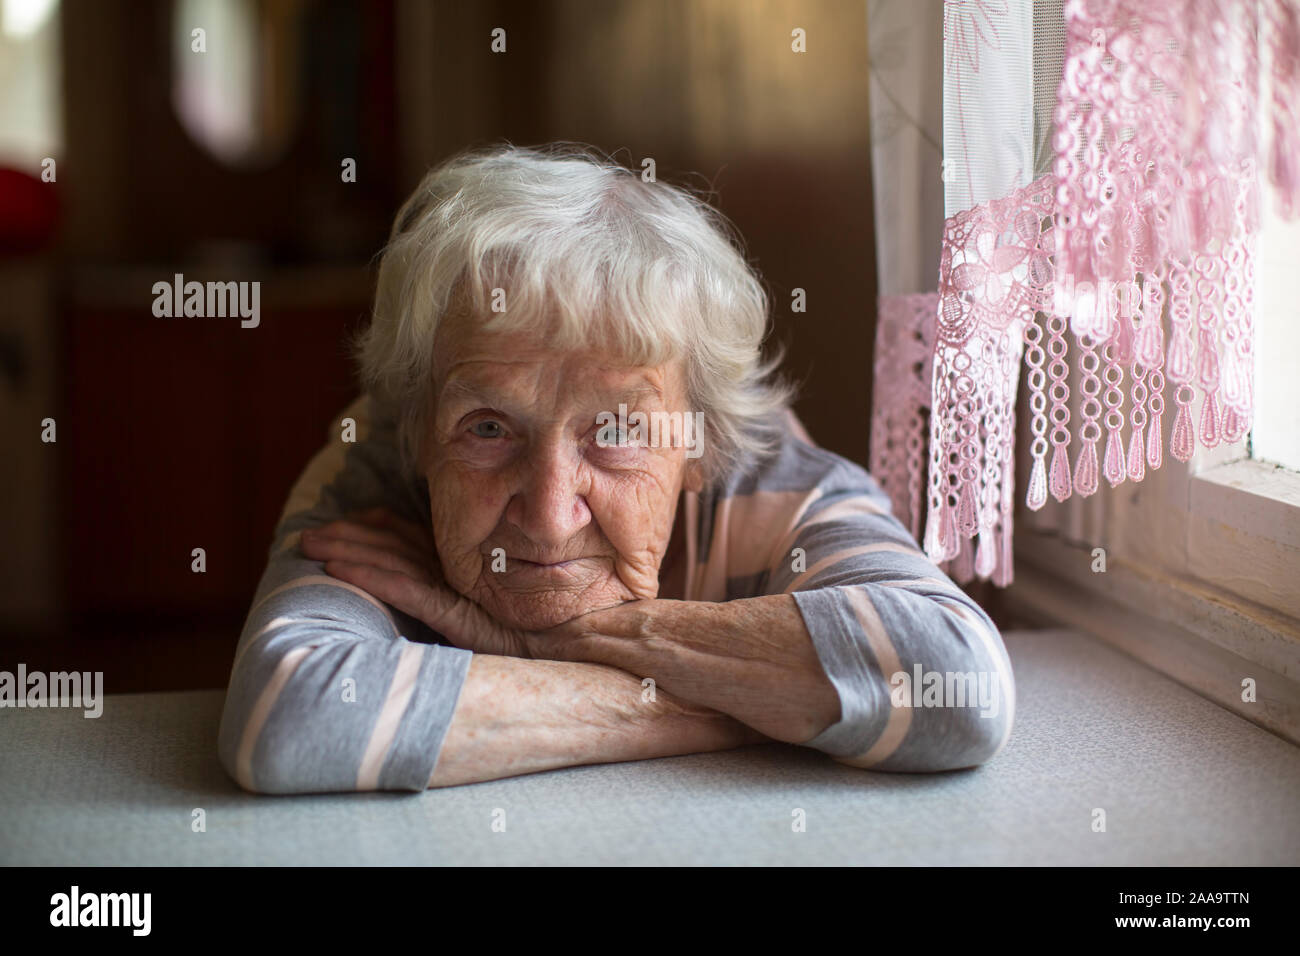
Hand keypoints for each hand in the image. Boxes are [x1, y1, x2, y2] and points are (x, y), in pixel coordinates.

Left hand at [298, 508, 534, 657]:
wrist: (577, 650)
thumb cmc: (547, 631)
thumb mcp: (500, 604)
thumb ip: (472, 584)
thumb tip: (439, 579)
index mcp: (467, 562)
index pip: (411, 534)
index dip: (374, 525)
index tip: (345, 522)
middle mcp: (460, 568)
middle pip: (393, 543)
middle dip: (347, 535)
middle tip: (308, 535)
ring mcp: (458, 589)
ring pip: (391, 561)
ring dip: (346, 551)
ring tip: (309, 547)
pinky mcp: (457, 614)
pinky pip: (405, 590)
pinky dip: (369, 577)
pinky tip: (336, 572)